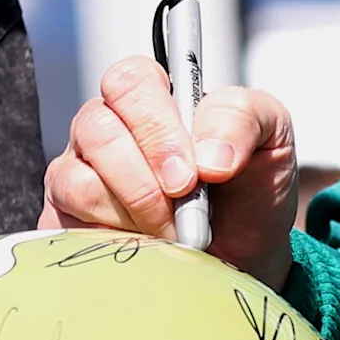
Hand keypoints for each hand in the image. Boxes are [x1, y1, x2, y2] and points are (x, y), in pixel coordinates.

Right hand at [43, 53, 300, 288]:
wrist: (246, 258)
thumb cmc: (250, 191)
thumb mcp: (272, 138)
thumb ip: (243, 119)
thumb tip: (209, 156)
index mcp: (152, 97)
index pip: (128, 80)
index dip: (155, 125)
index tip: (191, 172)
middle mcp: (108, 129)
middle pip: (97, 128)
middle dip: (145, 178)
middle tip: (183, 204)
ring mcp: (80, 174)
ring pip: (79, 181)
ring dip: (135, 214)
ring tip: (173, 232)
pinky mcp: (67, 220)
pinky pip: (69, 224)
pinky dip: (116, 241)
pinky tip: (146, 247)